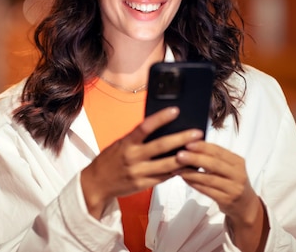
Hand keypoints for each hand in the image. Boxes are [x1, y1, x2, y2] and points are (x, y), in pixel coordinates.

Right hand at [80, 107, 203, 218]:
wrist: (96, 183)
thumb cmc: (111, 159)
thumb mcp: (120, 144)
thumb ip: (137, 138)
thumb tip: (160, 127)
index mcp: (126, 143)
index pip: (144, 127)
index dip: (160, 118)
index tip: (175, 110)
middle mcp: (132, 157)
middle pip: (161, 146)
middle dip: (181, 138)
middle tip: (197, 133)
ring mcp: (138, 172)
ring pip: (167, 165)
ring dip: (185, 158)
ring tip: (199, 151)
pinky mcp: (143, 185)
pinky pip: (164, 177)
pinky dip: (177, 171)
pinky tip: (189, 167)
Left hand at [176, 142, 268, 251]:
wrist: (245, 205)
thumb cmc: (231, 180)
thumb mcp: (228, 167)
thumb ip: (214, 157)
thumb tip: (190, 144)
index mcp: (238, 161)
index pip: (219, 151)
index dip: (203, 146)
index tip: (187, 142)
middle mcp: (238, 174)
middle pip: (214, 164)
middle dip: (195, 158)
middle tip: (179, 155)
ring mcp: (233, 189)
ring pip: (209, 179)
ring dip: (191, 173)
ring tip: (177, 168)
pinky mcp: (227, 200)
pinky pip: (207, 191)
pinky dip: (194, 184)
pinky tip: (184, 178)